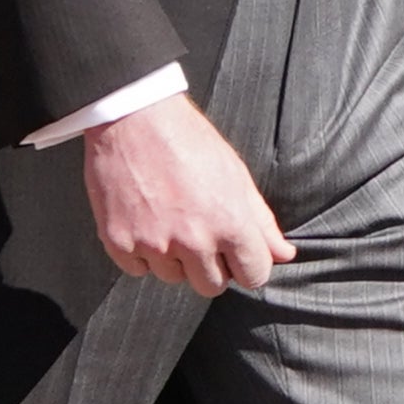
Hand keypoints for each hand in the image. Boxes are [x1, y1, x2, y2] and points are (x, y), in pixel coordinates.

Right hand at [83, 91, 288, 293]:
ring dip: (174, 259)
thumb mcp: (236, 175)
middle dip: (212, 266)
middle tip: (200, 233)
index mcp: (229, 224)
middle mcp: (192, 241)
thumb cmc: (190, 141)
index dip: (248, 264)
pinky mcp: (119, 242)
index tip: (238, 252)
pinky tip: (145, 221)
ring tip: (169, 219)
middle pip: (212, 286)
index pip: (253, 276)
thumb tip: (284, 255)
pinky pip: (137, 269)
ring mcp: (153, 244)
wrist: (134, 117)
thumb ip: (262, 221)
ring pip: (173, 278)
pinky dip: (141, 252)